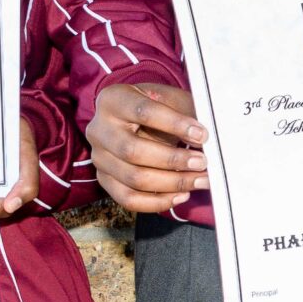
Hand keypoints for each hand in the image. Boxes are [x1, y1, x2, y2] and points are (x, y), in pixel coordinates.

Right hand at [86, 83, 203, 213]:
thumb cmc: (158, 106)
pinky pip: (129, 199)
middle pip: (132, 151)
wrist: (135, 118)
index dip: (175, 124)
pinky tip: (182, 195)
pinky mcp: (104, 179)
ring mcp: (98, 157)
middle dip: (173, 160)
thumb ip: (187, 114)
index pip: (144, 112)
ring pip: (133, 178)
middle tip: (202, 162)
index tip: (202, 134)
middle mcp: (98, 129)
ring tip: (200, 180)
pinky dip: (158, 201)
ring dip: (172, 183)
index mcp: (113, 99)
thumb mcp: (171, 99)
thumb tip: (204, 141)